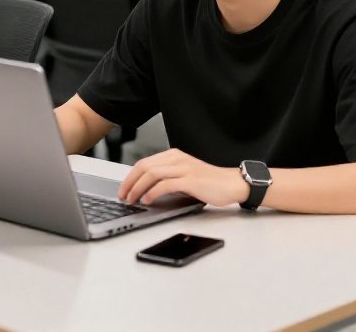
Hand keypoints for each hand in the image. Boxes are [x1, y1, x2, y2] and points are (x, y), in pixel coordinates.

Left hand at [118, 149, 249, 206]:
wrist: (232, 184)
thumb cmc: (210, 182)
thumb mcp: (185, 175)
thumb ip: (168, 177)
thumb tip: (147, 188)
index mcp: (174, 155)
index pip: (145, 162)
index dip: (131, 176)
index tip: (124, 188)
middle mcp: (177, 159)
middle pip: (144, 166)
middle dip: (130, 182)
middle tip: (123, 195)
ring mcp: (183, 168)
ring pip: (152, 174)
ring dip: (138, 188)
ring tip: (132, 199)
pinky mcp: (190, 180)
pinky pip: (165, 184)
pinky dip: (152, 192)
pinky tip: (148, 200)